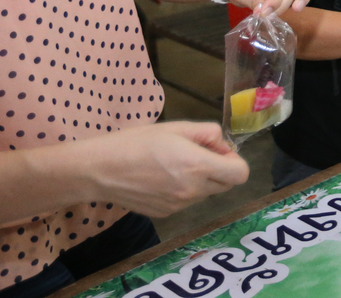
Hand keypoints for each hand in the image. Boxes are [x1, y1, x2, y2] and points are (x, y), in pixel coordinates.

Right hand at [76, 122, 249, 217]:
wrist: (100, 170)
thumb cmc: (138, 142)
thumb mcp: (177, 127)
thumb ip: (208, 134)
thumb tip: (223, 147)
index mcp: (198, 167)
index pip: (240, 175)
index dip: (234, 161)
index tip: (218, 151)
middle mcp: (192, 191)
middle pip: (225, 185)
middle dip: (219, 169)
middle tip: (197, 154)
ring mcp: (179, 206)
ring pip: (205, 193)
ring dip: (201, 180)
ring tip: (174, 165)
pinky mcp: (165, 214)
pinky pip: (186, 201)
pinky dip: (183, 190)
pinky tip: (161, 178)